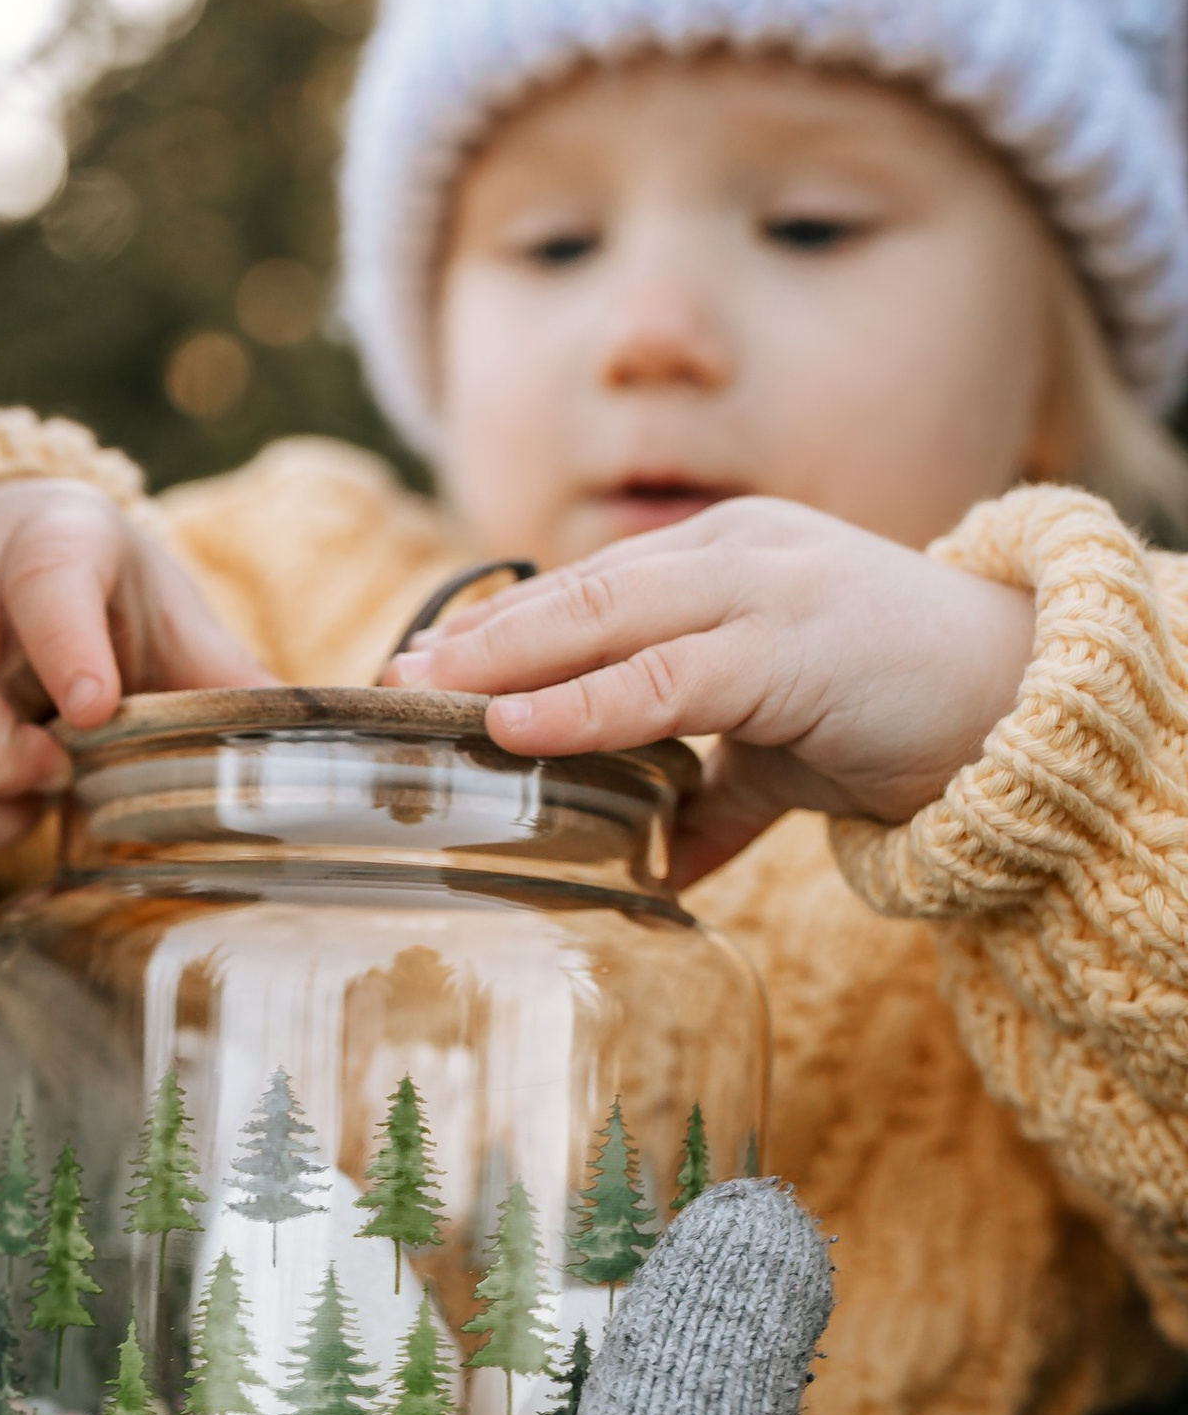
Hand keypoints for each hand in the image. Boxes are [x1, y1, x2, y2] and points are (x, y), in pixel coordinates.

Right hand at [0, 483, 264, 844]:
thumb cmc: (97, 589)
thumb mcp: (164, 608)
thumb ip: (223, 676)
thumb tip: (316, 744)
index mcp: (50, 538)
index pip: (44, 580)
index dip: (67, 648)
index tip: (96, 712)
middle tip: (57, 778)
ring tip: (37, 800)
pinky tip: (7, 807)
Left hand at [385, 498, 1034, 882]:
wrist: (1025, 707)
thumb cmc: (905, 713)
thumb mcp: (784, 749)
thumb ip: (716, 792)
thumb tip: (657, 861)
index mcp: (722, 559)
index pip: (584, 590)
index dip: (496, 633)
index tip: (416, 673)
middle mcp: (732, 552)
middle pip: (573, 593)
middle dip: (475, 642)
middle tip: (388, 686)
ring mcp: (761, 588)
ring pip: (601, 620)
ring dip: (504, 666)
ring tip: (424, 703)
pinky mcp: (788, 646)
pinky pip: (661, 678)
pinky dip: (580, 704)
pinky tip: (515, 729)